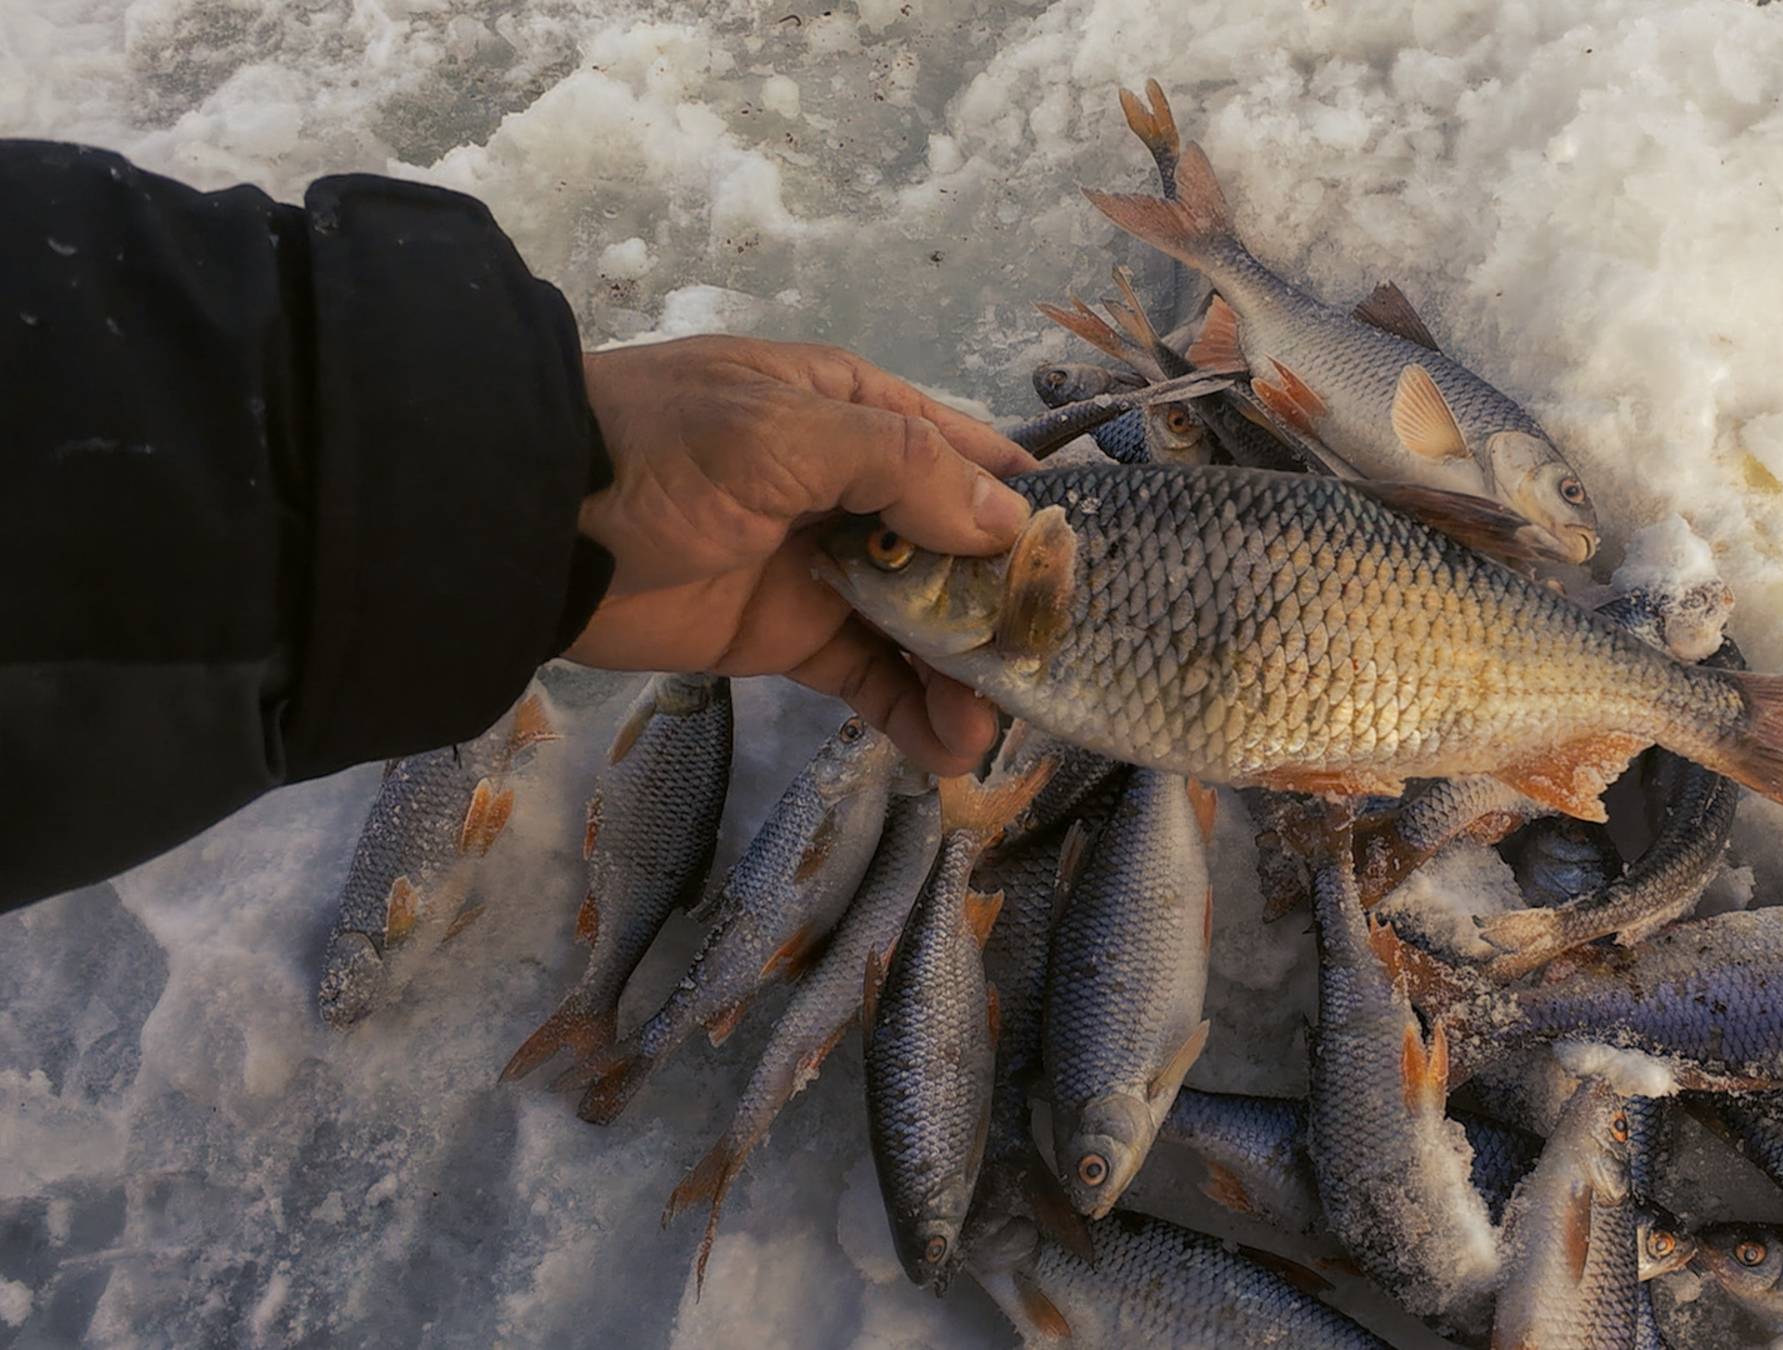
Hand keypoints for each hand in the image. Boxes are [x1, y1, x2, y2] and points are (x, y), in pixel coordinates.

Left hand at [565, 335, 1036, 774]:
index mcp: (860, 414)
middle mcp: (857, 488)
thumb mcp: (783, 434)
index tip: (1095, 569)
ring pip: (923, 624)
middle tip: (1058, 666)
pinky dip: (914, 714)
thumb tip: (1011, 520)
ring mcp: (826, 569)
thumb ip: (902, 469)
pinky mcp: (791, 640)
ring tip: (997, 726)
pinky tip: (952, 749)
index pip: (973, 460)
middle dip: (1009, 608)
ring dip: (966, 673)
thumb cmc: (658, 453)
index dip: (1034, 511)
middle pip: (961, 552)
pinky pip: (872, 679)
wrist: (524, 526)